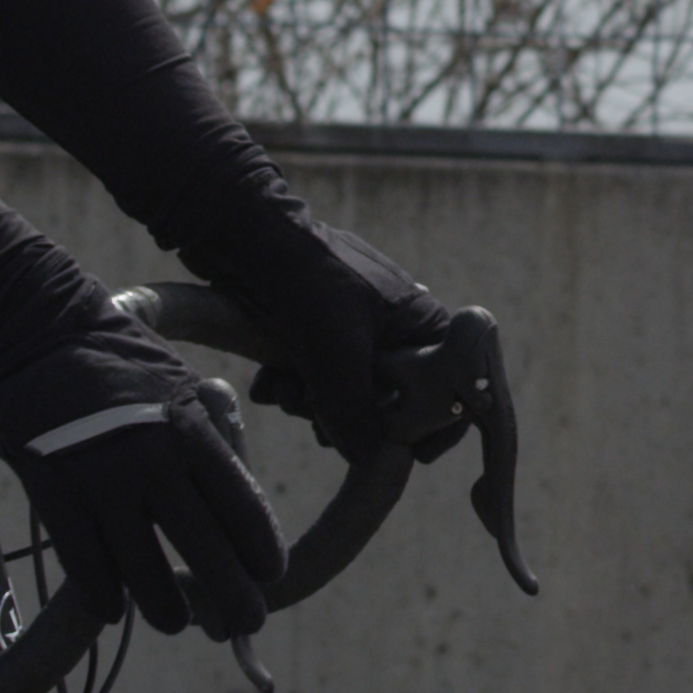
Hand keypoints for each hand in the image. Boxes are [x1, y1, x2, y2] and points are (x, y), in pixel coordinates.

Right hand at [0, 321, 285, 639]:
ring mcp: (101, 481)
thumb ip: (208, 442)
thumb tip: (235, 505)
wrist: (39, 335)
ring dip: (167, 609)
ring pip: (144, 573)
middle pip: (205, 551)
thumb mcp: (181, 389)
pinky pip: (86, 567)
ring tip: (177, 622)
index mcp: (193, 431)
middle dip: (234, 598)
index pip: (243, 508)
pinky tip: (114, 610)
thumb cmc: (121, 364)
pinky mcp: (54, 493)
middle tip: (247, 623)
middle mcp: (154, 461)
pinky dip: (103, 597)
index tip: (271, 575)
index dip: (261, 551)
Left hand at [219, 219, 457, 459]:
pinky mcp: (312, 331)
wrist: (242, 230)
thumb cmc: (304, 278)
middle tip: (319, 419)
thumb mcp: (335, 351)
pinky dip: (291, 385)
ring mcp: (350, 329)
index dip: (434, 423)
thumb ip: (356, 410)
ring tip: (286, 389)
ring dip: (311, 403)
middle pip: (390, 400)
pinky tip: (269, 380)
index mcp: (419, 320)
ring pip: (345, 394)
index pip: (450, 385)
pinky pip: (312, 378)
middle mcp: (392, 327)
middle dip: (351, 416)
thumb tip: (370, 461)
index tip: (410, 454)